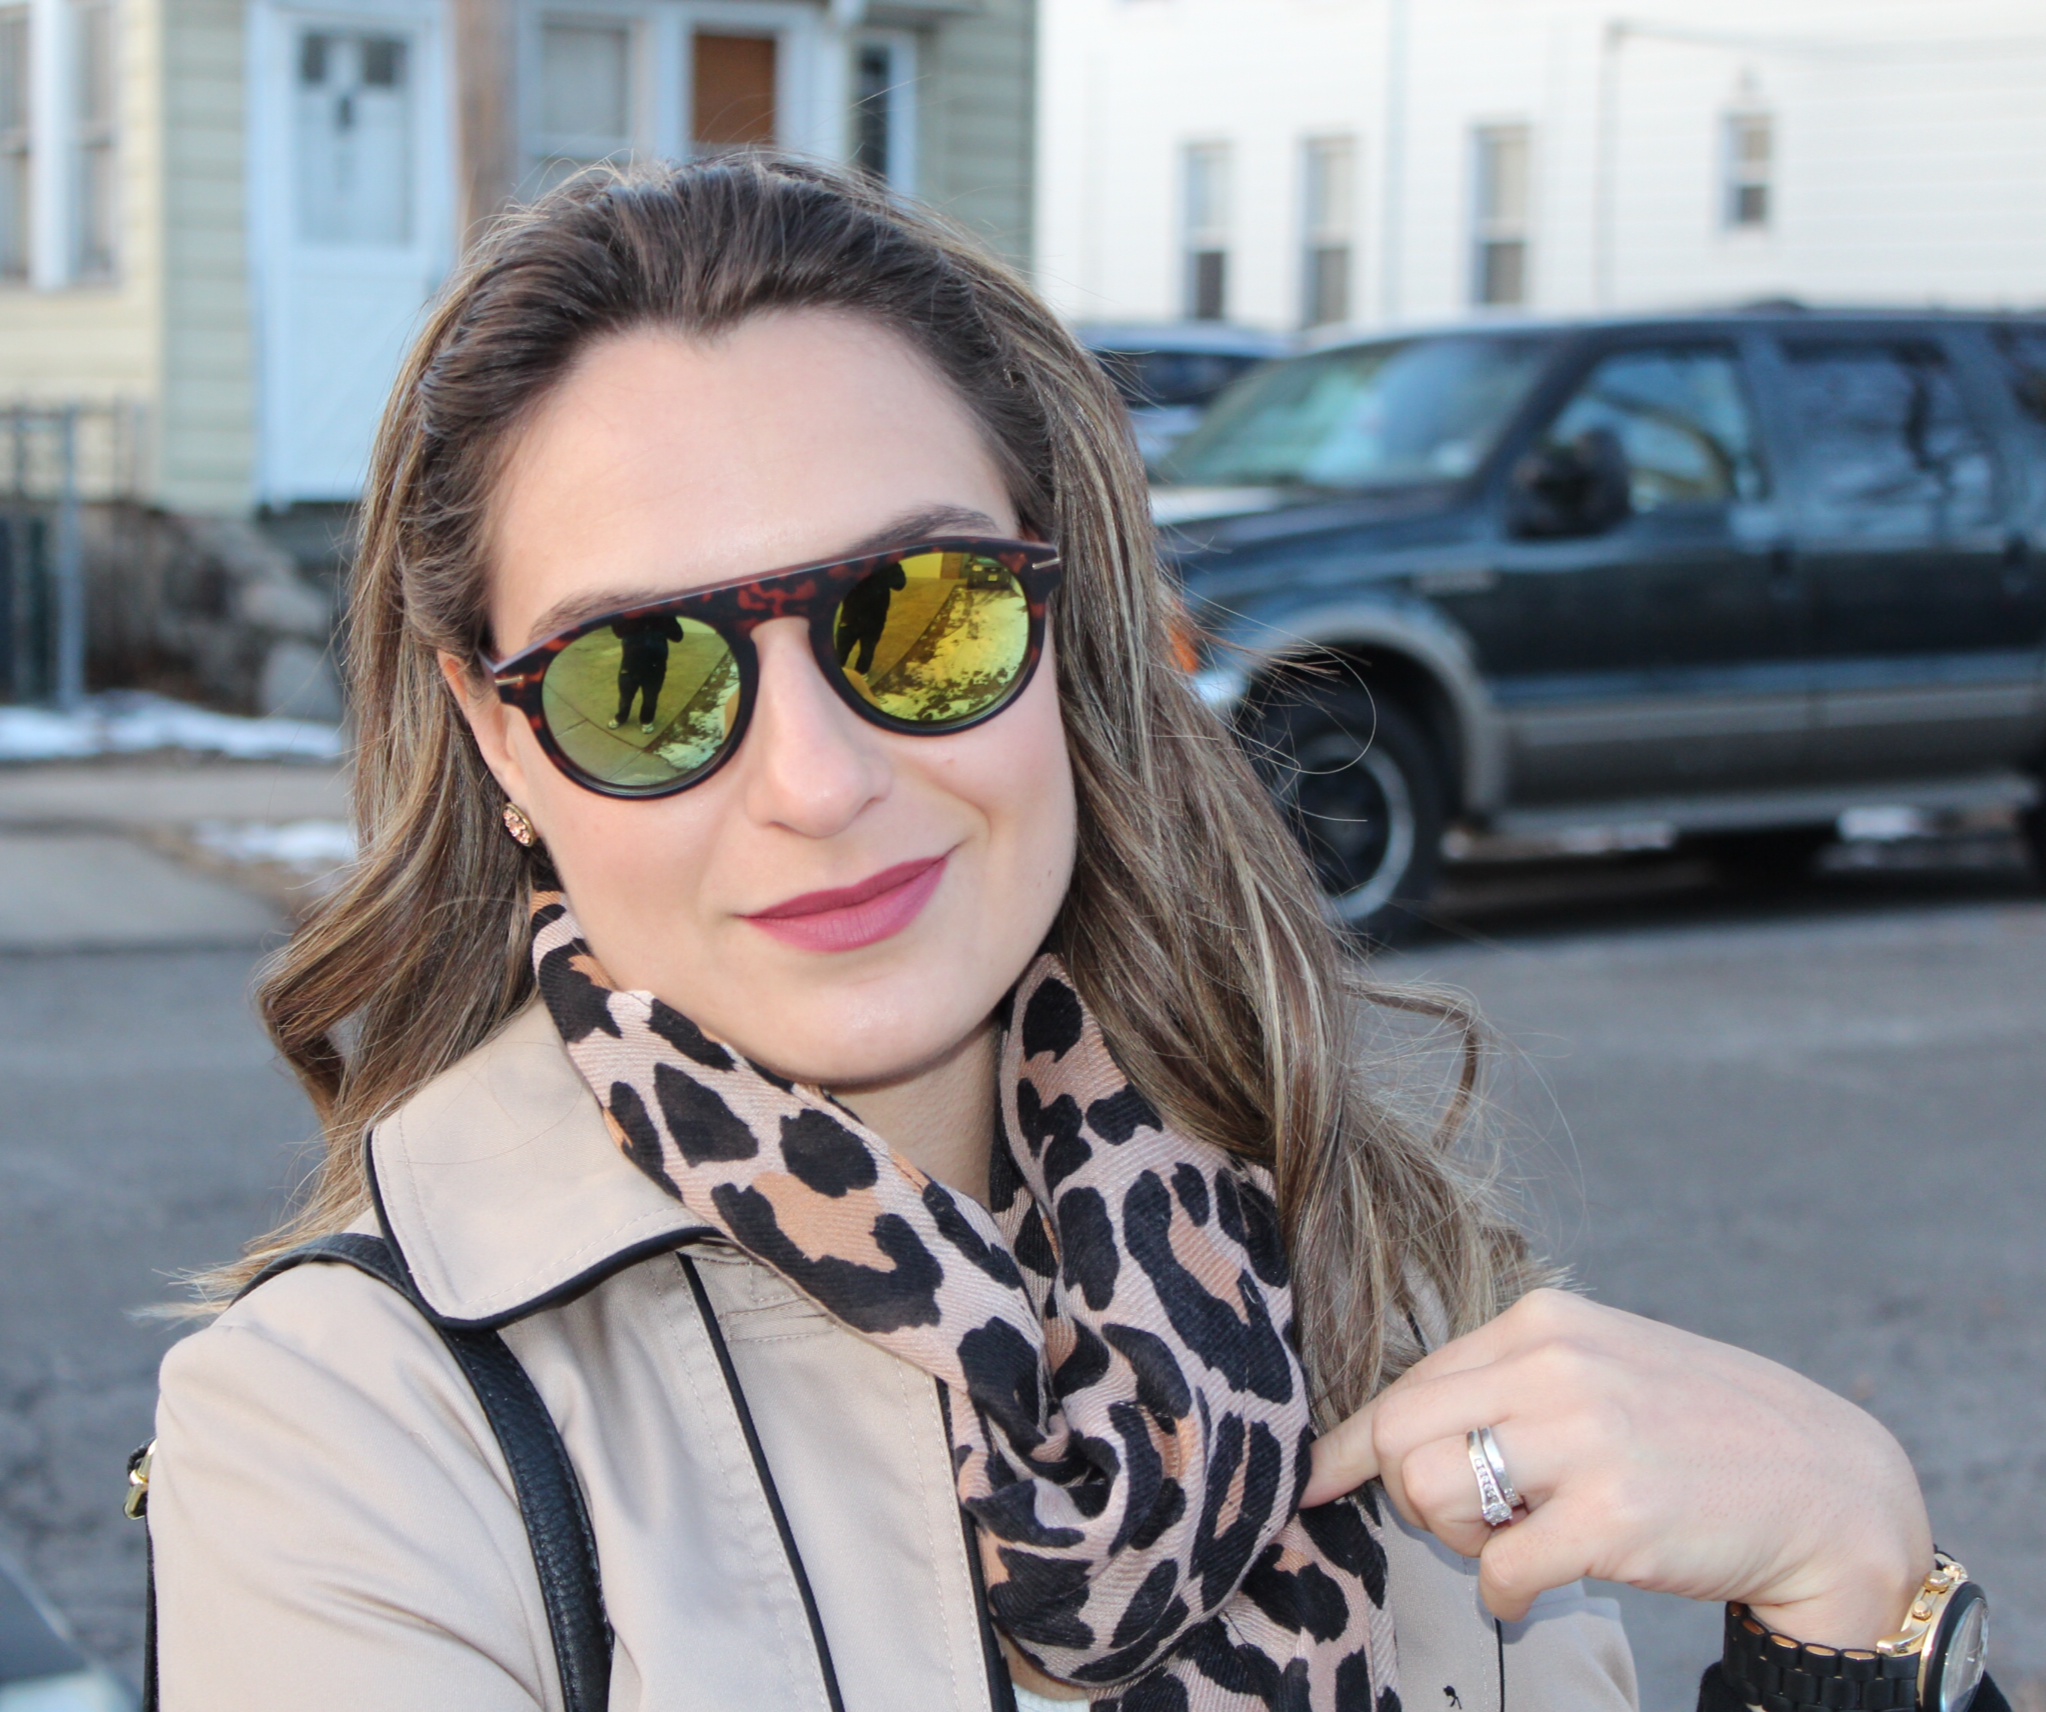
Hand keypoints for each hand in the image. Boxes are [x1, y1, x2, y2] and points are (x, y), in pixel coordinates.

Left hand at [1302, 1289, 1932, 1648]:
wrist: (1832, 1487)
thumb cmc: (1702, 1434)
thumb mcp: (1603, 1368)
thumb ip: (1512, 1383)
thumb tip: (1399, 1433)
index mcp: (1545, 1321)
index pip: (1409, 1382)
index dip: (1355, 1444)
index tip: (1318, 1480)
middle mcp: (1558, 1366)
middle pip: (1401, 1435)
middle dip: (1407, 1495)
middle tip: (1466, 1525)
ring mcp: (1587, 1439)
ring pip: (1429, 1493)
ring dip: (1454, 1542)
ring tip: (1512, 1546)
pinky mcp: (1614, 1518)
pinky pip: (1497, 1570)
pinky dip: (1502, 1597)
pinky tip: (1536, 1592)